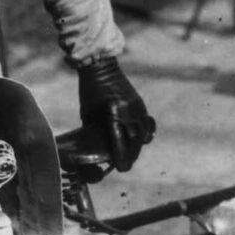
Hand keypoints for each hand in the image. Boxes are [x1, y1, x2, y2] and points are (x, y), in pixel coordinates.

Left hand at [78, 57, 155, 171]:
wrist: (101, 67)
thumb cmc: (90, 91)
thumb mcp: (88, 113)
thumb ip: (95, 131)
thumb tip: (99, 148)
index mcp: (112, 112)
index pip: (120, 141)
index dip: (121, 157)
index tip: (120, 167)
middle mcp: (127, 110)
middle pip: (134, 140)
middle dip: (130, 156)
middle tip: (125, 166)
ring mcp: (137, 106)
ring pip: (142, 134)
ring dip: (137, 147)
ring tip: (131, 157)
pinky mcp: (140, 104)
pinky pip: (146, 123)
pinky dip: (143, 134)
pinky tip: (139, 142)